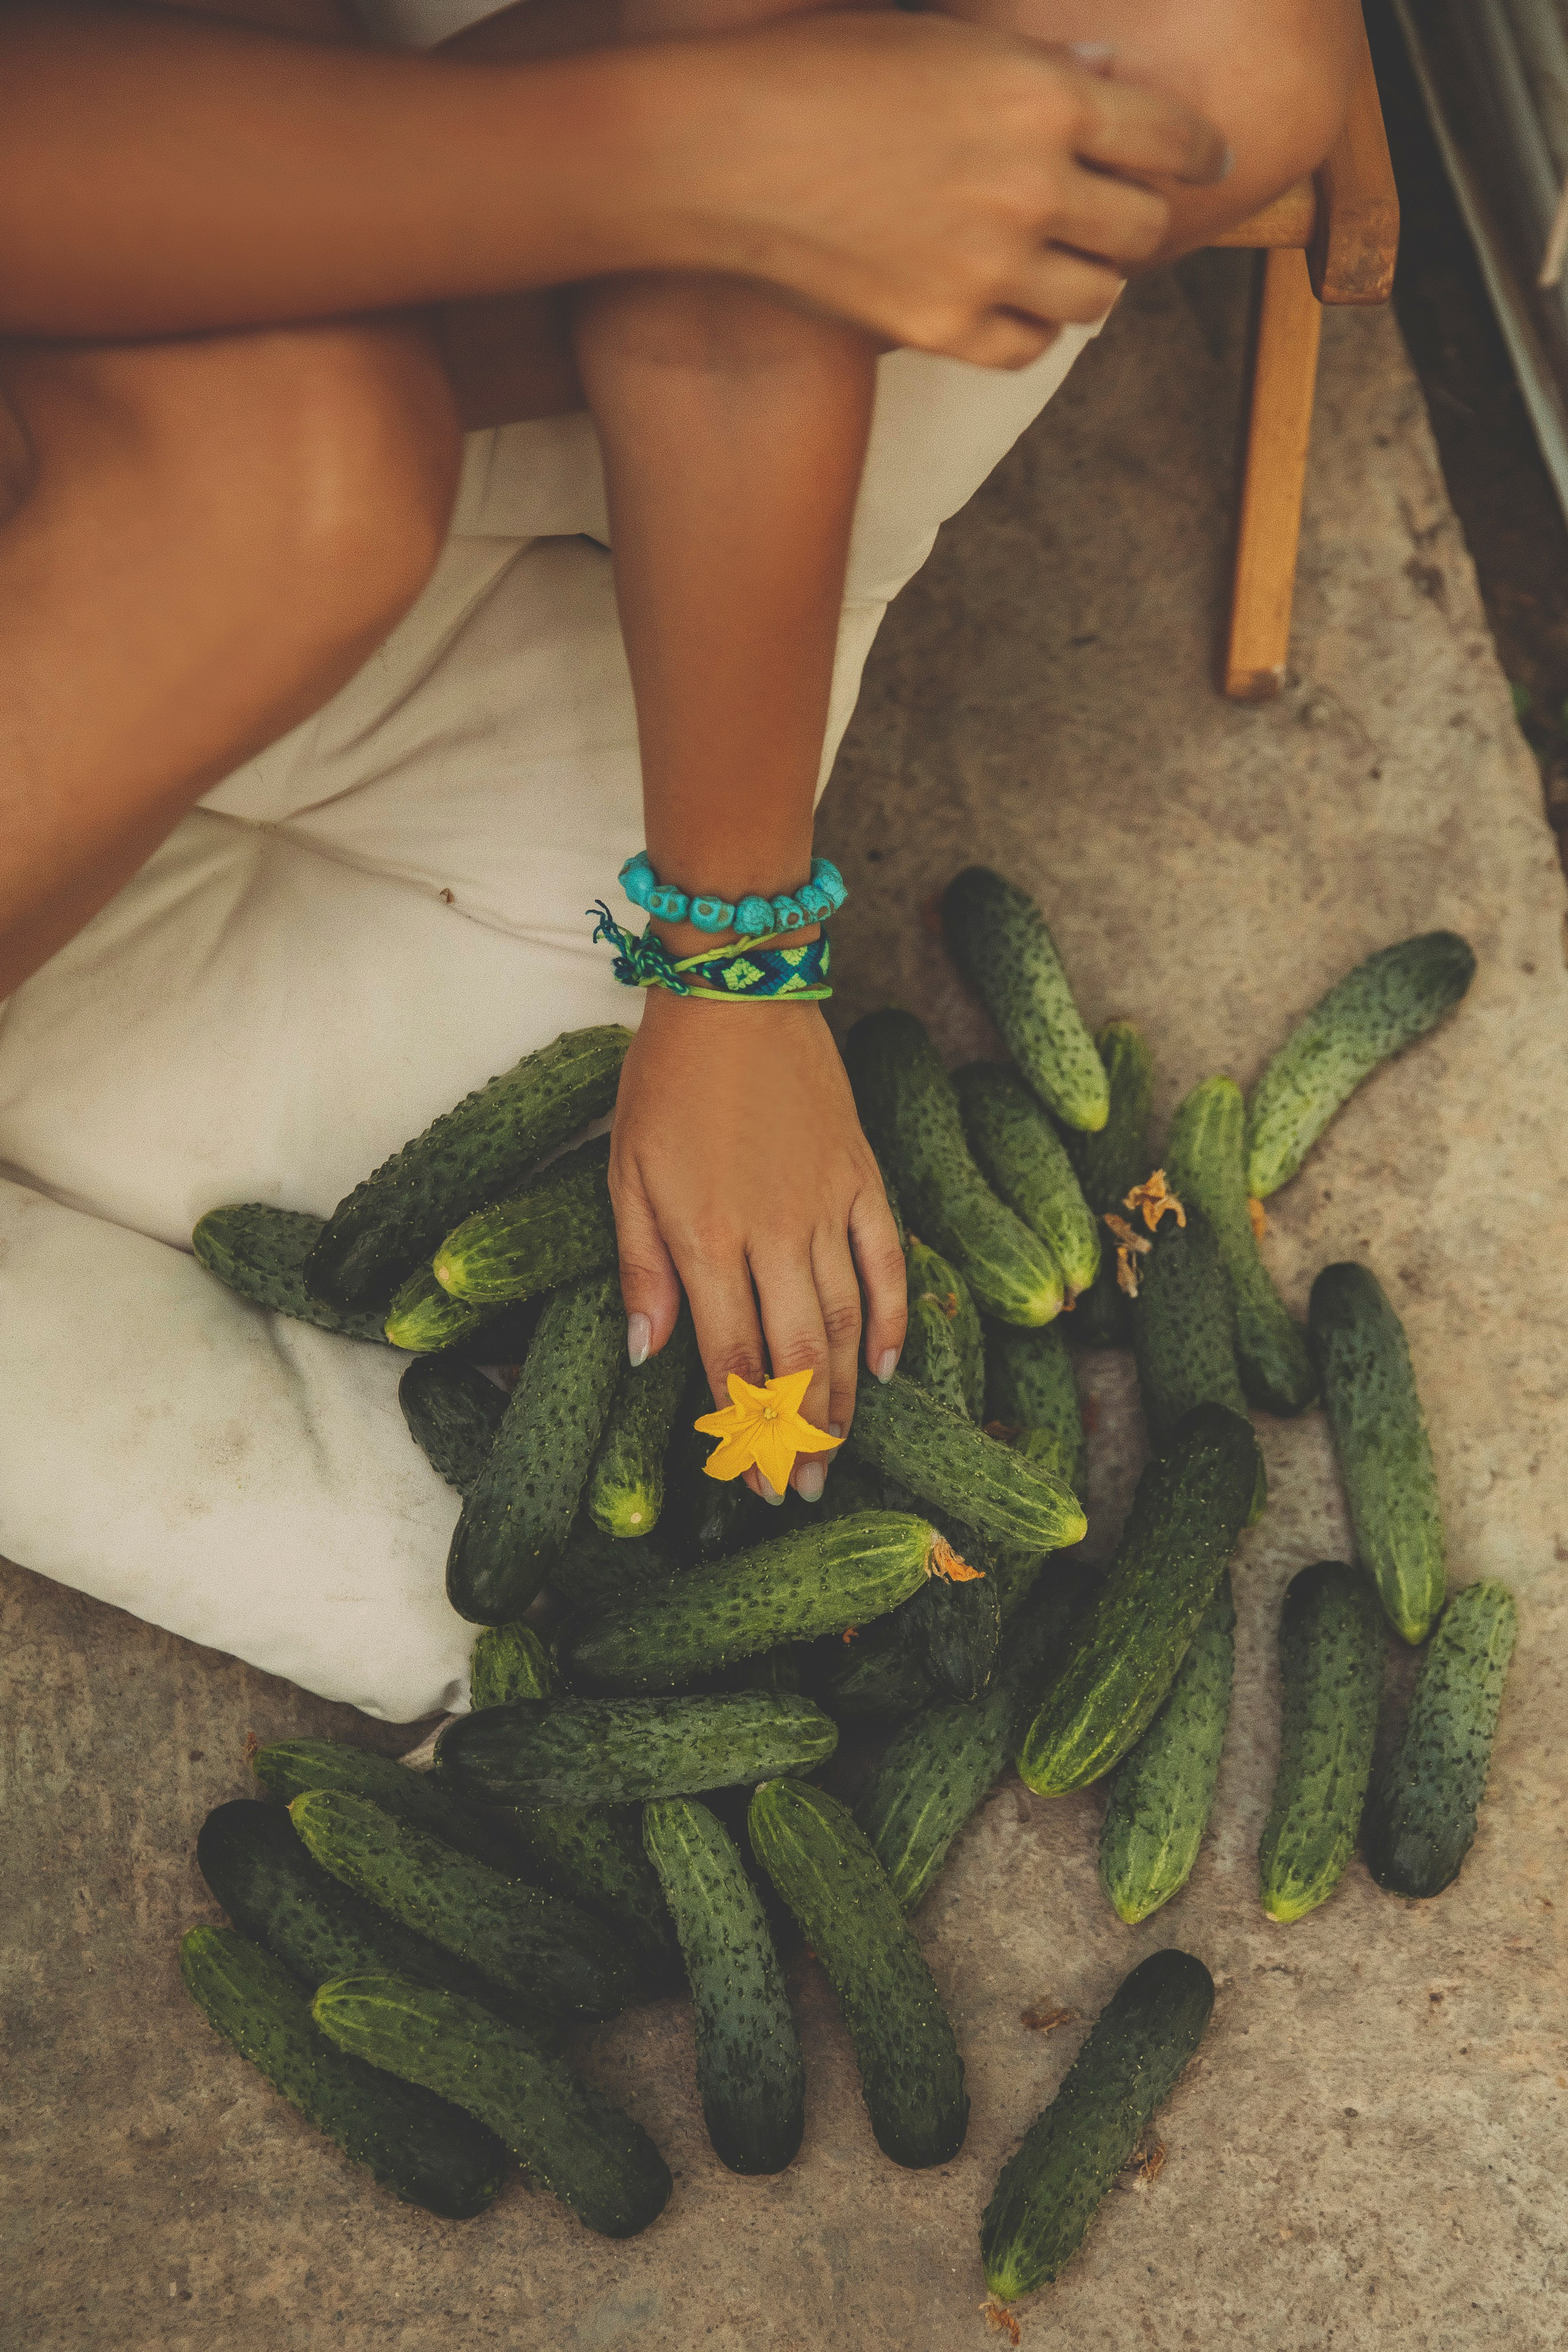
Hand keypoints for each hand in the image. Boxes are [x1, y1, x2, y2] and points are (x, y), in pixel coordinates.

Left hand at [609, 991, 906, 1497]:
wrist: (736, 996)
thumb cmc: (667, 1084)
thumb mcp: (626, 1174)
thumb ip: (641, 1268)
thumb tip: (650, 1355)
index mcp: (704, 1237)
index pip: (733, 1357)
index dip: (747, 1425)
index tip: (754, 1479)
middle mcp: (771, 1233)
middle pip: (796, 1356)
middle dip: (802, 1433)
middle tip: (806, 1487)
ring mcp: (826, 1206)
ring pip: (844, 1322)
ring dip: (844, 1394)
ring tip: (841, 1448)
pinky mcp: (863, 1177)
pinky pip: (887, 1262)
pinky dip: (891, 1318)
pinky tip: (888, 1367)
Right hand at [620, 13, 1230, 366]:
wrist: (722, 150)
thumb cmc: (823, 69)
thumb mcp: (943, 36)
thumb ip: (1038, 64)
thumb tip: (1108, 80)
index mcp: (1045, 97)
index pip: (1171, 137)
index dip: (1197, 151)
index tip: (1204, 160)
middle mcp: (1032, 187)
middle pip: (1141, 228)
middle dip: (1139, 219)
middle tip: (1120, 215)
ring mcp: (989, 268)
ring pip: (1094, 297)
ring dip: (1088, 277)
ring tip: (1063, 259)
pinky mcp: (944, 328)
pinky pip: (1029, 346)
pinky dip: (1032, 325)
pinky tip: (1012, 300)